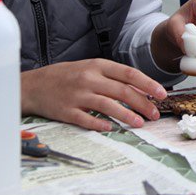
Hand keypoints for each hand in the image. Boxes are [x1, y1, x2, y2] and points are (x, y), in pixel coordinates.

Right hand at [21, 59, 166, 131]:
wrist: (33, 85)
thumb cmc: (67, 76)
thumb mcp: (91, 68)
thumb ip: (113, 77)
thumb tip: (141, 89)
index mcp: (97, 65)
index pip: (129, 74)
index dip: (148, 84)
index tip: (162, 94)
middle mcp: (89, 78)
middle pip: (122, 91)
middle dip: (143, 103)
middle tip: (155, 114)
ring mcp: (77, 95)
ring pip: (108, 106)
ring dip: (127, 115)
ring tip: (140, 123)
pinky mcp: (66, 111)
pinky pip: (86, 119)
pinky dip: (100, 124)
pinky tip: (111, 129)